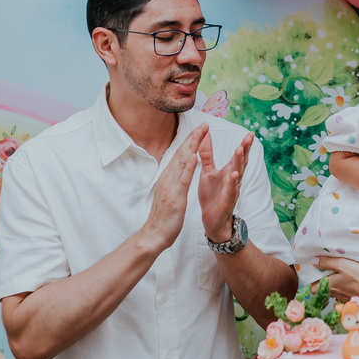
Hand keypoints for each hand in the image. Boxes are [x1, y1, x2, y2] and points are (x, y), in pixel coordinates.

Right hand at [141, 126, 204, 252]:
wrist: (155, 234)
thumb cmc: (164, 215)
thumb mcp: (169, 192)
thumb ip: (172, 179)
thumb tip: (176, 168)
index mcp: (168, 177)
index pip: (180, 155)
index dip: (190, 141)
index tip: (200, 129)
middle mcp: (168, 178)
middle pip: (182, 154)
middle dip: (193, 138)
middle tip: (204, 124)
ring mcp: (171, 187)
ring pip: (183, 162)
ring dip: (192, 146)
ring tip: (201, 132)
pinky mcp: (176, 197)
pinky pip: (183, 180)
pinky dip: (189, 167)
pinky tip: (195, 156)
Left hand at [197, 129, 252, 241]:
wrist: (211, 219)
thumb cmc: (212, 195)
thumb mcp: (208, 171)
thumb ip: (207, 154)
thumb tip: (204, 135)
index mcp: (229, 171)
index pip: (239, 155)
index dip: (245, 144)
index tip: (251, 132)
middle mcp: (233, 179)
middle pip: (241, 162)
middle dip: (245, 149)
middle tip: (249, 137)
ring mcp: (232, 189)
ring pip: (237, 174)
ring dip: (239, 162)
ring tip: (240, 149)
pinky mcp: (227, 200)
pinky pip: (230, 190)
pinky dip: (232, 182)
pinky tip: (233, 175)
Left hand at [311, 256, 358, 305]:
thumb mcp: (343, 264)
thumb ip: (327, 262)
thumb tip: (313, 261)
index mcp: (330, 285)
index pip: (313, 289)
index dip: (312, 281)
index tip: (316, 272)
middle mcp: (335, 293)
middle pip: (323, 289)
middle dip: (323, 280)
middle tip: (327, 269)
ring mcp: (344, 297)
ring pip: (333, 290)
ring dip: (334, 282)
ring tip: (339, 272)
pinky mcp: (352, 297)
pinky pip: (343, 292)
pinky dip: (343, 286)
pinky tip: (350, 279)